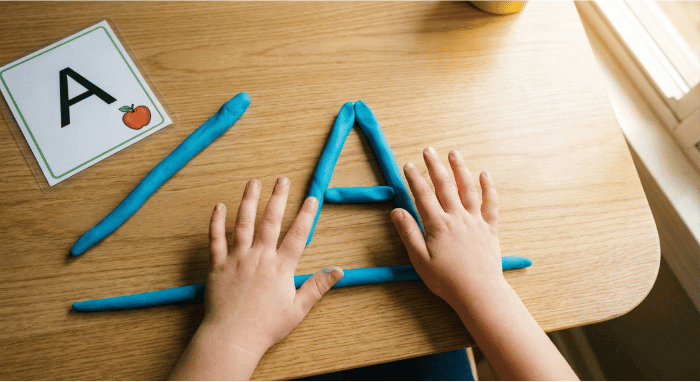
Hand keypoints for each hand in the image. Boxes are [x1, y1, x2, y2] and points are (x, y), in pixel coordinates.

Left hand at [169, 177, 342, 379]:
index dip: (306, 215)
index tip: (311, 198)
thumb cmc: (266, 326)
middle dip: (278, 198)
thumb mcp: (298, 309)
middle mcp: (260, 257)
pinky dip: (217, 222)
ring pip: (244, 223)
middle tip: (282, 180)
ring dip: (249, 201)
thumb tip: (338, 270)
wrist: (233, 337)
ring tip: (253, 182)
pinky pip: (216, 239)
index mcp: (281, 267)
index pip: (298, 235)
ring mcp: (237, 259)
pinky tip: (220, 206)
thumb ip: (317, 287)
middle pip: (271, 221)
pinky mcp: (218, 265)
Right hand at [391, 148, 577, 379]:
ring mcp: (475, 222)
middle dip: (435, 166)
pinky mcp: (489, 229)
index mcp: (438, 225)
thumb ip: (408, 233)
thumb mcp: (420, 259)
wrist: (479, 292)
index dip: (414, 178)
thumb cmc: (446, 280)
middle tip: (428, 150)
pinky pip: (490, 204)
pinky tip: (485, 174)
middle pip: (444, 186)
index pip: (423, 195)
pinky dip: (489, 188)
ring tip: (454, 153)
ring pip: (468, 189)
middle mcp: (457, 218)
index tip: (407, 165)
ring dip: (460, 169)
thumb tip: (396, 211)